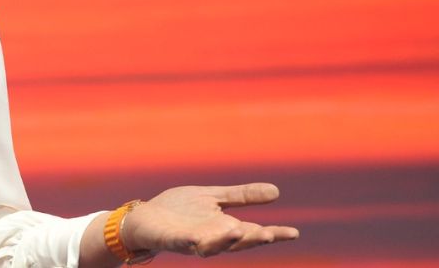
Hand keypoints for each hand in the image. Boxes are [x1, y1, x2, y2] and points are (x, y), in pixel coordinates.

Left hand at [123, 183, 298, 256]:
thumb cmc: (179, 210)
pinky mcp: (170, 240)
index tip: (294, 233)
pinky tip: (198, 237)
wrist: (145, 217)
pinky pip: (182, 242)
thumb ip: (241, 196)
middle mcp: (212, 238)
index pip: (253, 233)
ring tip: (238, 231)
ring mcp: (191, 241)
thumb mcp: (214, 198)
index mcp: (224, 228)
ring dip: (225, 241)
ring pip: (212, 246)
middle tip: (269, 234)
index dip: (273, 234)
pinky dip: (191, 241)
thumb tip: (277, 191)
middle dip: (251, 239)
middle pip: (236, 243)